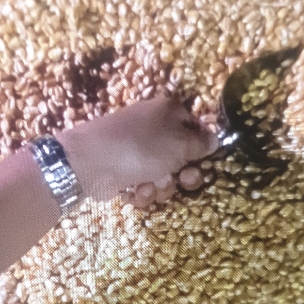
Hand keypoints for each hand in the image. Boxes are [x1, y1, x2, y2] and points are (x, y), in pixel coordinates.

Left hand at [56, 91, 219, 207]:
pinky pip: (142, 184)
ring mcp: (136, 150)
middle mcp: (153, 128)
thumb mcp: (179, 143)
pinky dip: (139, 191)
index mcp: (169, 112)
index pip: (197, 129)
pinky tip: (131, 190)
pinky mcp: (123, 170)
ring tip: (146, 185)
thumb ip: (201, 143)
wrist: (89, 163)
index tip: (202, 164)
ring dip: (159, 187)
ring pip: (162, 176)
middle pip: (181, 158)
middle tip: (177, 180)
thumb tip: (215, 139)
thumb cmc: (140, 147)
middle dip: (180, 175)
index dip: (201, 150)